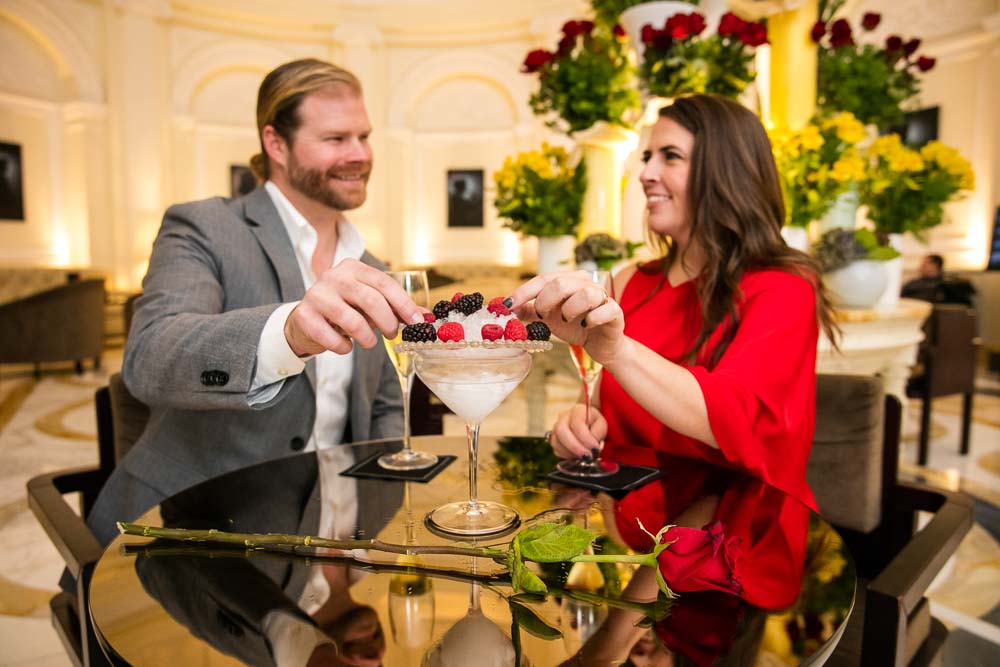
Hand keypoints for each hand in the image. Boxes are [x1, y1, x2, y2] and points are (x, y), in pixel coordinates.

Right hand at [285, 259, 422, 356]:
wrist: (306, 320)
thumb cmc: (343, 309)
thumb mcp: (368, 303)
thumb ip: (395, 307)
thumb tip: (425, 316)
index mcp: (353, 268)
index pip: (385, 283)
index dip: (404, 304)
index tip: (417, 322)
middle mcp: (334, 276)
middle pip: (371, 299)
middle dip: (388, 322)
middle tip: (392, 335)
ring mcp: (317, 295)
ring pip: (352, 320)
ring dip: (367, 337)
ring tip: (369, 342)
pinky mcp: (305, 316)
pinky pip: (332, 338)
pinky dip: (344, 347)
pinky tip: (346, 346)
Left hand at [506, 271, 625, 366]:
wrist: (600, 344)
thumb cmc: (574, 325)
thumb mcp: (547, 318)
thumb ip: (528, 311)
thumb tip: (507, 308)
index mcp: (568, 280)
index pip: (543, 279)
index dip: (524, 292)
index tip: (507, 304)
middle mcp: (586, 283)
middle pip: (561, 283)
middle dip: (545, 302)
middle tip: (541, 315)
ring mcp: (602, 296)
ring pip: (585, 294)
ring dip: (569, 310)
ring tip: (566, 320)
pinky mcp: (615, 312)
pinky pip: (605, 310)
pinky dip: (593, 319)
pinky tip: (586, 325)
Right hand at [549, 403, 607, 459]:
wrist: (587, 424)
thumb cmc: (594, 424)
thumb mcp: (601, 425)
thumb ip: (598, 433)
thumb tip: (592, 446)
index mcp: (577, 410)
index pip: (577, 424)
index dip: (586, 439)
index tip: (595, 449)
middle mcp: (563, 417)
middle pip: (561, 430)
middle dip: (575, 447)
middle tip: (587, 456)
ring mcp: (556, 428)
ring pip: (556, 442)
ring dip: (571, 453)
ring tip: (584, 456)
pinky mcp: (554, 439)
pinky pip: (556, 450)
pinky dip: (567, 456)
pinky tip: (577, 455)